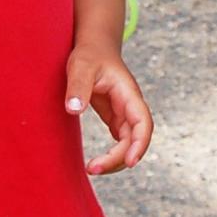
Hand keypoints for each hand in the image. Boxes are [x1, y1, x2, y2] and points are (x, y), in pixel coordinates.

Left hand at [64, 42, 152, 174]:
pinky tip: (97, 164)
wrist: (94, 47)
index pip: (143, 123)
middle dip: (119, 158)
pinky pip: (120, 142)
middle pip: (136, 139)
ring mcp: (125, 113)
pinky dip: (112, 154)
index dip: (140, 144)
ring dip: (116, 160)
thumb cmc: (89, 54)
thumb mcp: (80, 65)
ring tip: (92, 169)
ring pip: (129, 144)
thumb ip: (78, 86)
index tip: (130, 162)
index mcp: (128, 93)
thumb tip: (74, 110)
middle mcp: (131, 106)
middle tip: (93, 168)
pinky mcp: (115, 118)